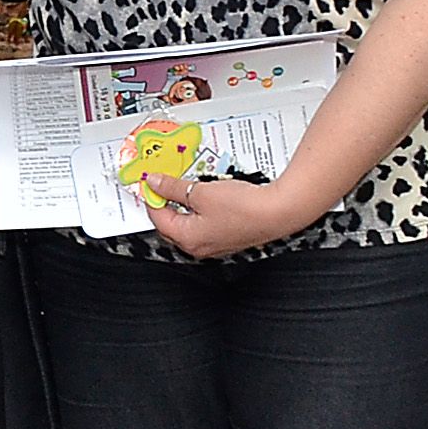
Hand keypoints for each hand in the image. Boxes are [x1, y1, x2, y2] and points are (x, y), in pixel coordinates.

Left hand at [145, 171, 319, 259]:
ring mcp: (214, 244)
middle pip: (171, 224)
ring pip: (189, 223)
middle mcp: (199, 247)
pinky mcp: (227, 237)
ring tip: (186, 185)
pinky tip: (205, 194)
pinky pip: (204, 223)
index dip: (152, 196)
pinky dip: (200, 209)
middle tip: (164, 183)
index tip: (151, 181)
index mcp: (188, 239)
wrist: (276, 212)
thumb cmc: (243, 208)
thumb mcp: (200, 192)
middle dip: (166, 202)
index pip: (158, 218)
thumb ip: (173, 187)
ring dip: (184, 204)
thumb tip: (154, 183)